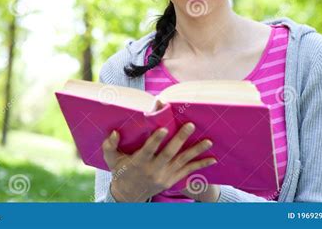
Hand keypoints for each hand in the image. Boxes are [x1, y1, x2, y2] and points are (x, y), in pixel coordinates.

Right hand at [101, 122, 215, 201]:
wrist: (128, 195)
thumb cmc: (120, 172)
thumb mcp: (111, 159)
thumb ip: (110, 145)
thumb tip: (114, 132)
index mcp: (138, 162)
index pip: (148, 150)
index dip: (156, 140)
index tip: (164, 129)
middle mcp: (153, 170)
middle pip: (169, 154)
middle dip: (181, 139)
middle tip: (190, 125)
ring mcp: (164, 176)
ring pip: (182, 162)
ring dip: (196, 151)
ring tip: (208, 141)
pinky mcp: (172, 180)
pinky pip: (188, 171)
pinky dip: (200, 165)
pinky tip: (212, 159)